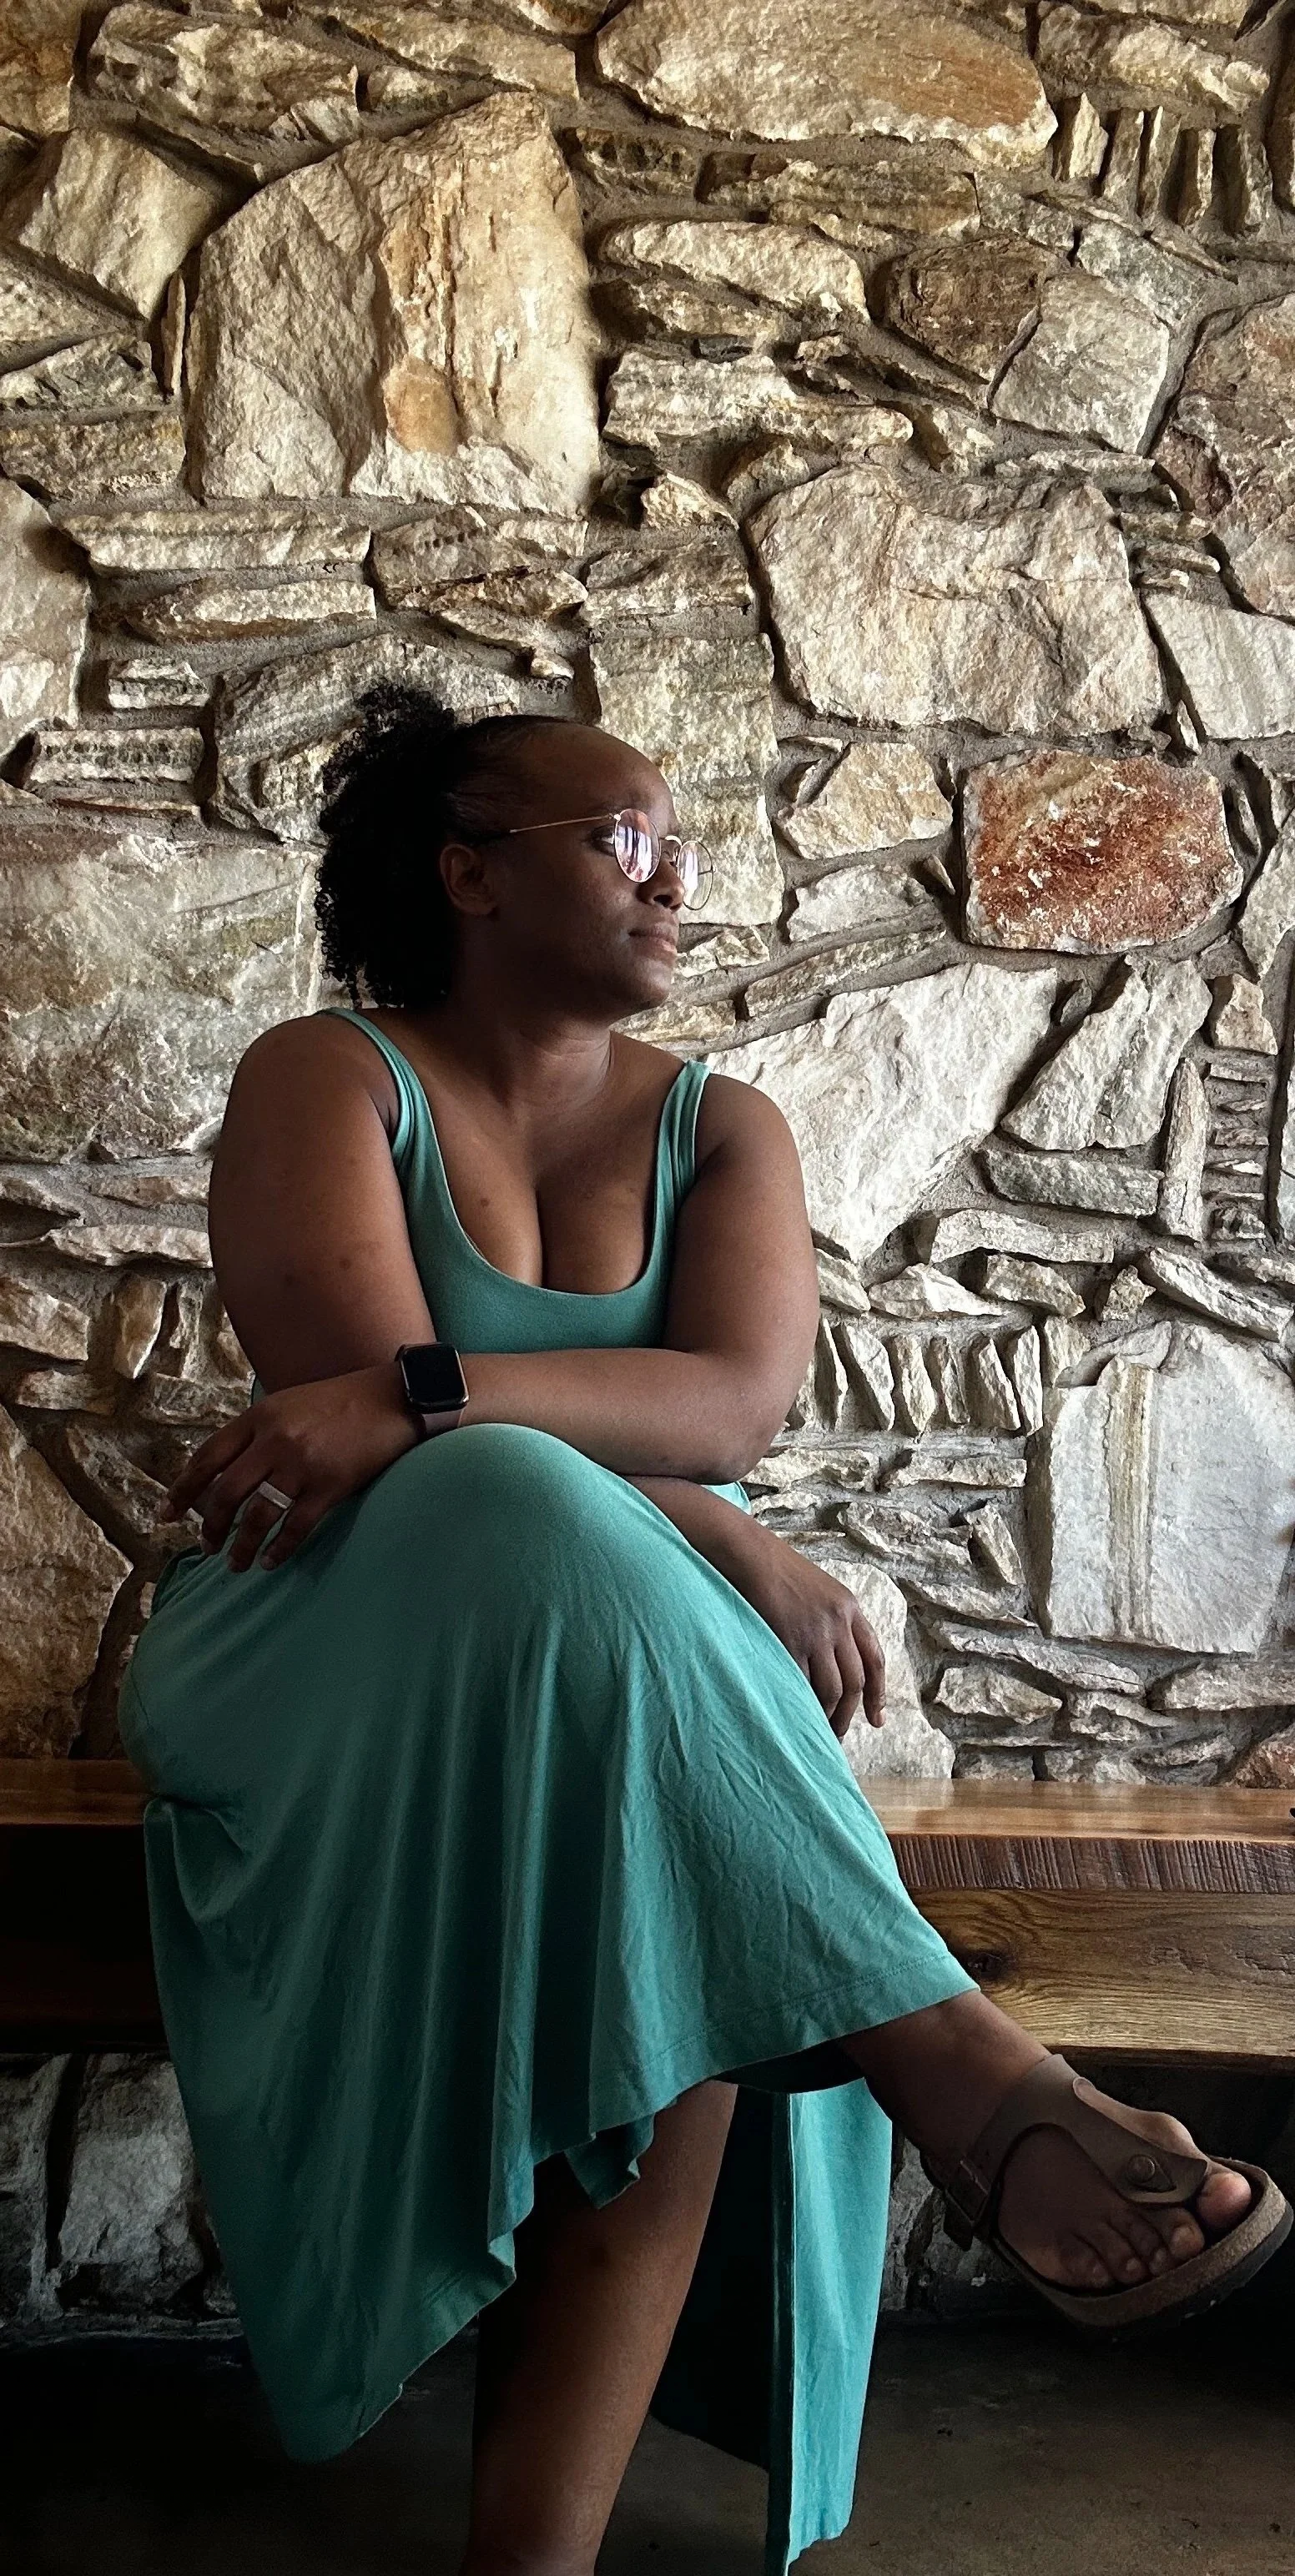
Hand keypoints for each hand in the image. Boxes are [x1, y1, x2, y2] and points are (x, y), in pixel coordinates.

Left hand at [160, 1361, 423, 1571]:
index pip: (207, 1458)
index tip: (166, 1515)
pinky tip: (271, 1560)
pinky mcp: (330, 1486)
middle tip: (206, 1547)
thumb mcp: (287, 1404)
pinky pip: (295, 1527)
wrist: (392, 1399)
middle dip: (210, 1527)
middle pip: (225, 1494)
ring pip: (257, 1516)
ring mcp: (302, 1465)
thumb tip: (224, 1472)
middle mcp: (275, 1441)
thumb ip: (256, 1433)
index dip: (182, 1490)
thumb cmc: (339, 1403)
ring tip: (236, 1564)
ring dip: (241, 1546)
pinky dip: (279, 1549)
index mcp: (259, 1418)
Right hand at [711, 1516, 885, 1741]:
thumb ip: (835, 1621)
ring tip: (817, 1729)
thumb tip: (837, 1662)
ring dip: (826, 1714)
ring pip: (831, 1688)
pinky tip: (796, 1712)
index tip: (876, 1719)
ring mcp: (815, 1632)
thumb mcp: (820, 1590)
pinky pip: (801, 1682)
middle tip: (838, 1734)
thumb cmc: (778, 1571)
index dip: (879, 1694)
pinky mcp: (790, 1640)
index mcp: (851, 1608)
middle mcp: (839, 1622)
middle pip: (855, 1681)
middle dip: (849, 1713)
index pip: (875, 1659)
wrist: (750, 1553)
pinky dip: (801, 1702)